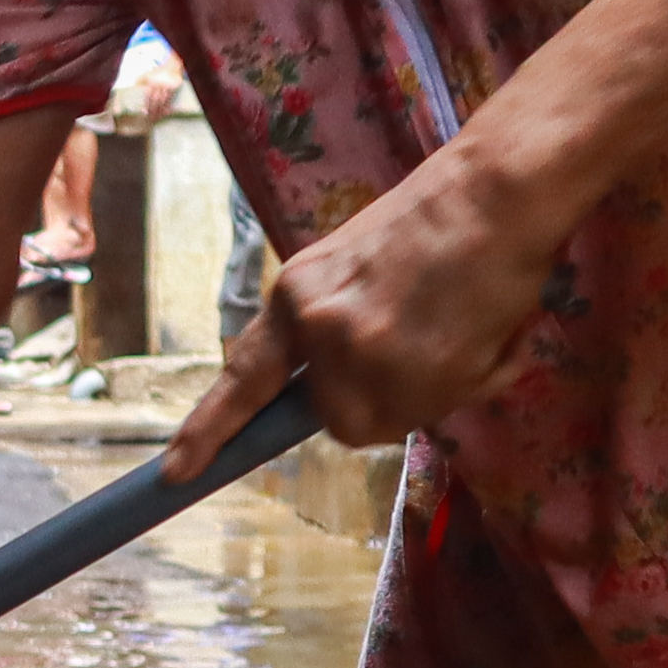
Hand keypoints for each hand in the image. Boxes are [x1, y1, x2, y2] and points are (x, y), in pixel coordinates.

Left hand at [163, 144, 561, 473]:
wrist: (492, 194)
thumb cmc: (435, 223)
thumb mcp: (352, 272)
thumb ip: (333, 332)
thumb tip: (348, 388)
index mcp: (293, 298)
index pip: (243, 377)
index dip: (209, 430)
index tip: (175, 473)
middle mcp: (314, 330)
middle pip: (338, 418)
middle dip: (380, 401)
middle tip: (423, 350)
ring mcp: (359, 356)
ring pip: (391, 420)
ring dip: (427, 394)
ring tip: (456, 333)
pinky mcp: (409, 375)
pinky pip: (436, 411)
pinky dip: (468, 384)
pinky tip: (480, 335)